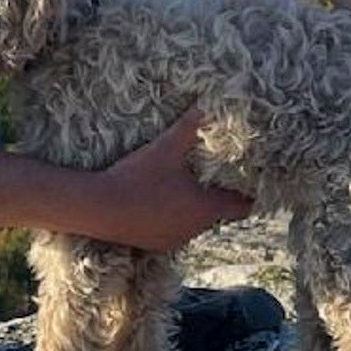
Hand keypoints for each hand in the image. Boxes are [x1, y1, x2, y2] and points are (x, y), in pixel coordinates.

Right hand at [95, 106, 250, 251]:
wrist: (100, 208)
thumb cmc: (139, 177)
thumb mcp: (166, 147)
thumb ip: (189, 126)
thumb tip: (207, 105)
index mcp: (206, 207)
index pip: (242, 207)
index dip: (249, 194)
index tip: (250, 183)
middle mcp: (196, 228)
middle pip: (217, 214)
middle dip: (216, 197)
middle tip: (213, 177)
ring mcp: (175, 240)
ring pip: (194, 223)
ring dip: (192, 208)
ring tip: (183, 188)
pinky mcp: (156, 245)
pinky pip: (174, 231)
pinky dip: (172, 219)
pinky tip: (158, 202)